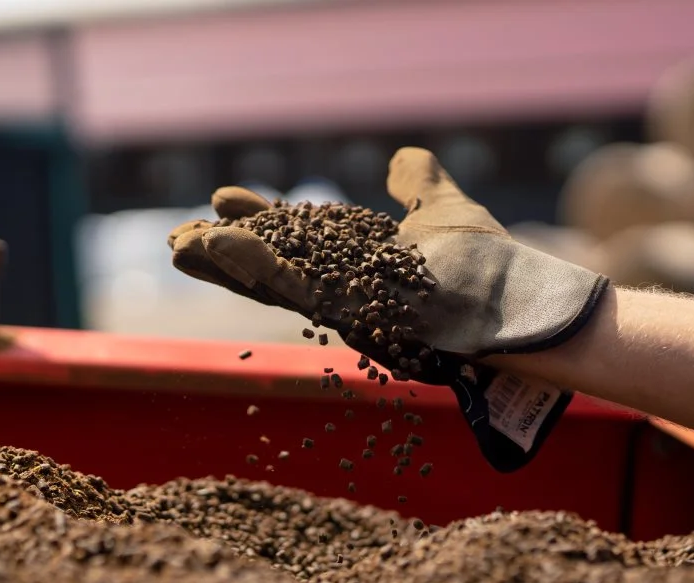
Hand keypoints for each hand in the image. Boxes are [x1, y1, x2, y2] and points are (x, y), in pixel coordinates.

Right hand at [167, 148, 611, 471]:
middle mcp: (346, 286)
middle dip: (224, 254)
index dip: (259, 221)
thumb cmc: (488, 263)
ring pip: (271, 283)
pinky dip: (256, 267)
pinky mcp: (350, 311)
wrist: (515, 299)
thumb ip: (418, 184)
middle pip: (270, 269)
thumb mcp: (442, 208)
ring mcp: (345, 302)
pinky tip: (221, 247)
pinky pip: (294, 289)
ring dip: (224, 263)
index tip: (223, 198)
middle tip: (178, 239)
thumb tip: (402, 159)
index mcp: (360, 262)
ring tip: (181, 245)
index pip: (296, 240)